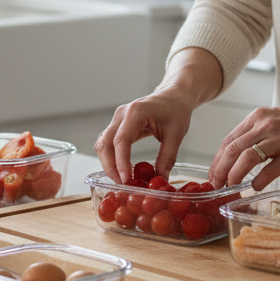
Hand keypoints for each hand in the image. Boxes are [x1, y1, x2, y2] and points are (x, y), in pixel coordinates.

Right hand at [96, 46, 223, 183]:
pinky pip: (108, 143)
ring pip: (103, 144)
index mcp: (136, 112)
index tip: (126, 179)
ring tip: (122, 180)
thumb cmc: (176, 110)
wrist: (173, 96)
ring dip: (108, 164)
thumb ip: (167, 157)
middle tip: (123, 184)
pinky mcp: (118, 125)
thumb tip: (160, 180)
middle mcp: (121, 114)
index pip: (121, 140)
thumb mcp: (176, 134)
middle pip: (105, 143)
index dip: (121, 162)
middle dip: (110, 167)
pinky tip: (122, 170)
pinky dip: (111, 158)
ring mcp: (117, 119)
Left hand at [209, 100, 279, 190]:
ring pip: (245, 159)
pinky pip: (269, 171)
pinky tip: (256, 187)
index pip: (228, 140)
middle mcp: (265, 125)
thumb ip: (258, 133)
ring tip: (232, 187)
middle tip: (216, 185)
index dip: (217, 160)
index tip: (213, 174)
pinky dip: (258, 182)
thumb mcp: (277, 119)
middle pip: (232, 150)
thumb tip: (240, 154)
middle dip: (219, 171)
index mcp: (258, 117)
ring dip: (234, 176)